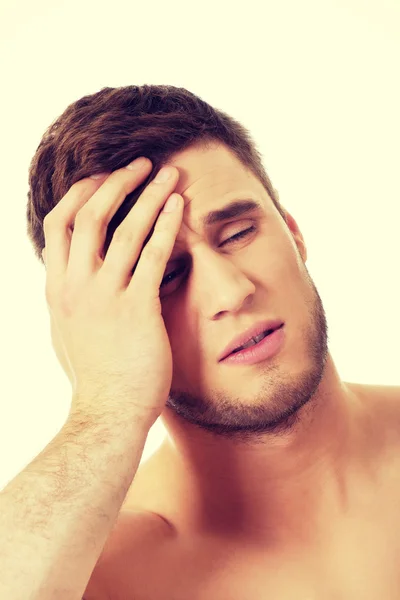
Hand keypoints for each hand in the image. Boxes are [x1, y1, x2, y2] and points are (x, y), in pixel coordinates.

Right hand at [42, 158, 182, 427]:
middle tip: (140, 163)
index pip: (58, 225)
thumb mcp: (67, 335)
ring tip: (168, 171)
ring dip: (147, 194)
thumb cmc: (94, 379)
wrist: (106, 415)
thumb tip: (72, 284)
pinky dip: (166, 225)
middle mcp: (76, 286)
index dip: (80, 194)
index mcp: (57, 290)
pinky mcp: (136, 308)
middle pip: (89, 215)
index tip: (103, 178)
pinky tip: (179, 205)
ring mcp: (105, 296)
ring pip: (124, 228)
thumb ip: (68, 304)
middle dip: (115, 182)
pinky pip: (154, 255)